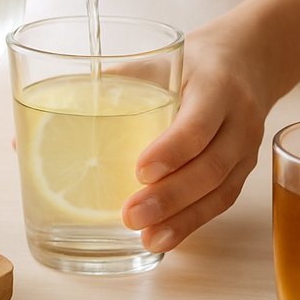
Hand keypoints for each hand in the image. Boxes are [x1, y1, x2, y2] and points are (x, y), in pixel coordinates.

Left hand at [121, 21, 271, 252]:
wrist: (247, 61)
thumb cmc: (190, 62)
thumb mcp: (157, 61)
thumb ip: (114, 82)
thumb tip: (52, 110)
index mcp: (215, 85)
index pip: (198, 123)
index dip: (172, 150)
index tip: (139, 171)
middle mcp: (238, 120)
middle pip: (210, 166)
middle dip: (171, 196)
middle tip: (130, 215)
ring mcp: (245, 148)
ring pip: (220, 191)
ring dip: (183, 220)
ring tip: (147, 238)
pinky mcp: (243, 170)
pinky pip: (221, 201)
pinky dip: (193, 223)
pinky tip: (165, 237)